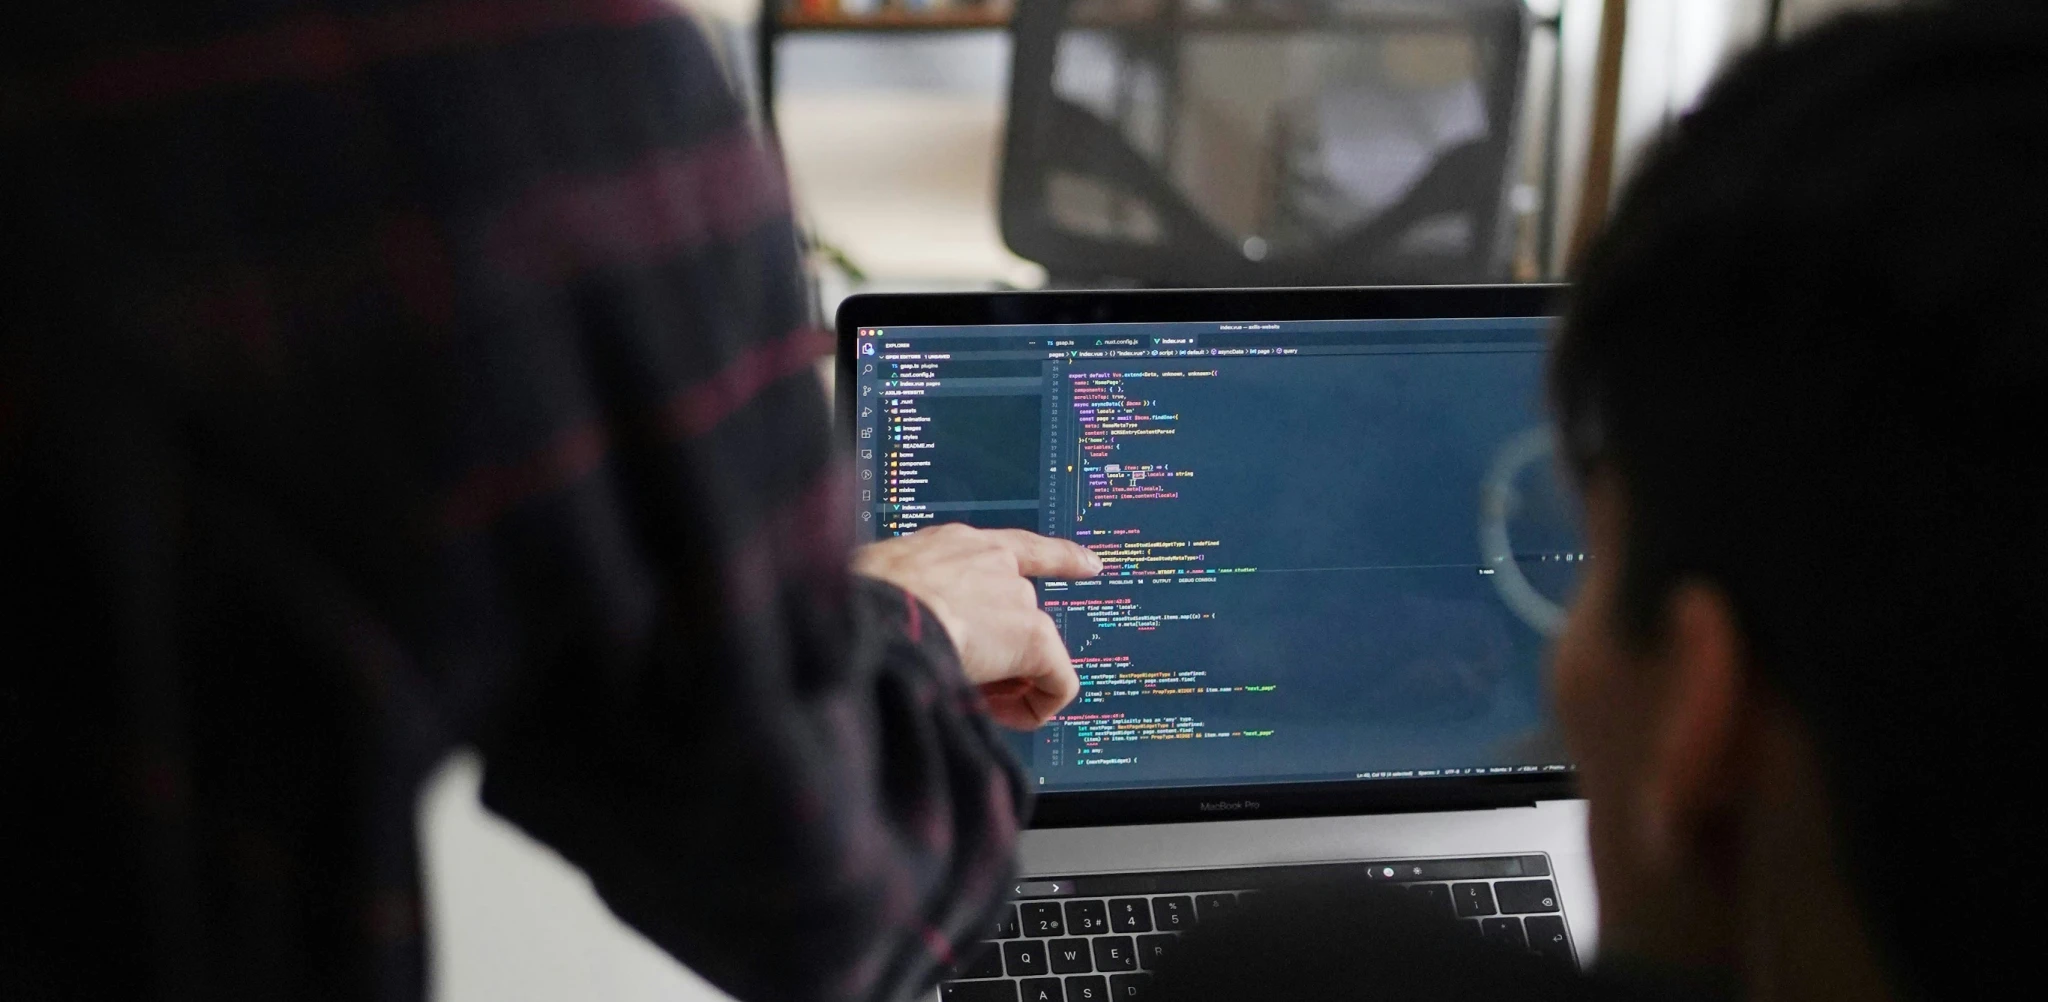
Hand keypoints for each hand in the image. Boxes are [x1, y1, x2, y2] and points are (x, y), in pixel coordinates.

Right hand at [852, 523, 1101, 728]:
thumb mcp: (876, 586)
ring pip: (1035, 652)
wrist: (873, 618)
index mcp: (952, 544)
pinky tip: (1004, 718)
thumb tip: (899, 630)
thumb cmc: (854, 606)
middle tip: (962, 682)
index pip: (1016, 546)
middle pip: (1021, 613)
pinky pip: (1058, 683)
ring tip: (968, 700)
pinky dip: (1038, 707)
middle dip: (1001, 655)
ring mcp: (1016, 597)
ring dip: (1009, 683)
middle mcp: (992, 561)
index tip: (1090, 564)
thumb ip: (906, 599)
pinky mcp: (1032, 635)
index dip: (1059, 557)